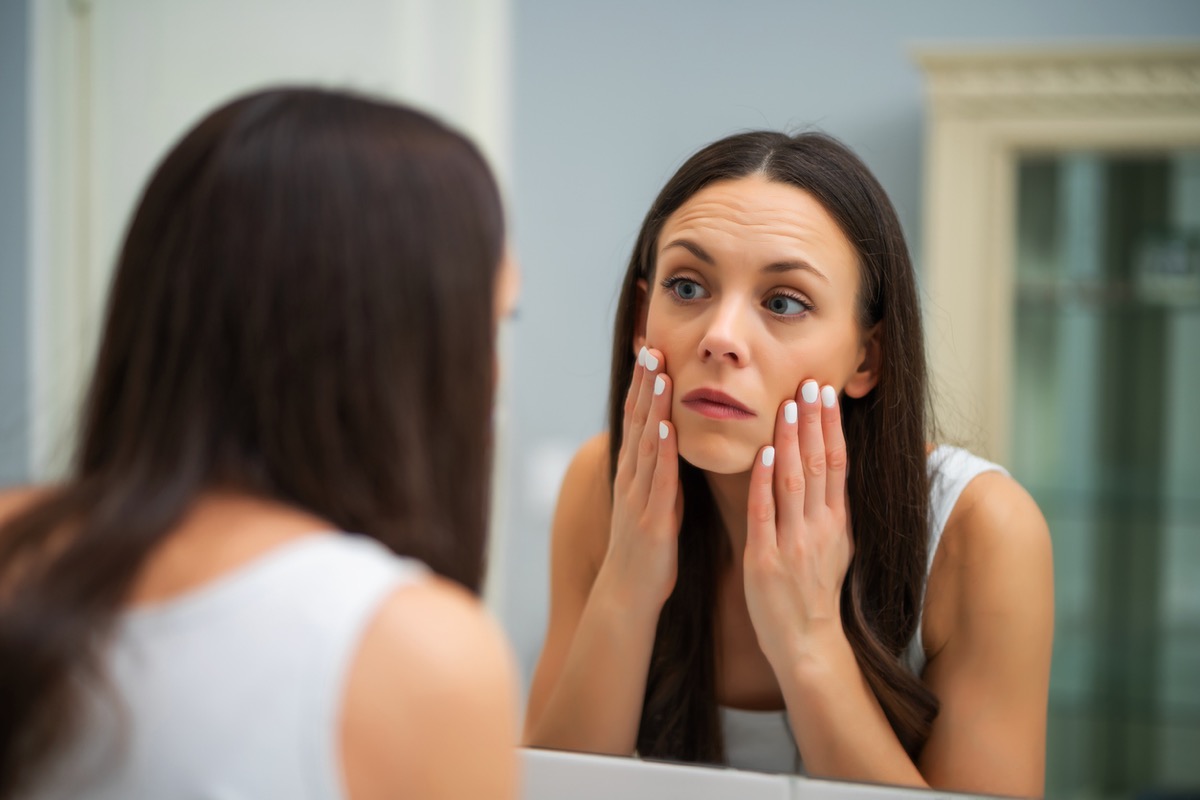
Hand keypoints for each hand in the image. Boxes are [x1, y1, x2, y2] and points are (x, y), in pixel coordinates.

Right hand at [598, 346, 682, 611]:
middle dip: (644, 383)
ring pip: (645, 442)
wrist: (628, 593)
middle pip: (637, 421)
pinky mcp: (651, 517)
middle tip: (650, 345)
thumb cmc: (647, 548)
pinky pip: (656, 479)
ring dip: (652, 406)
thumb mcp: (654, 499)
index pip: (639, 419)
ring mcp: (638, 496)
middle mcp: (632, 477)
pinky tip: (665, 427)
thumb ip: (661, 470)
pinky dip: (659, 451)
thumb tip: (672, 440)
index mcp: (635, 472)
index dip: (644, 384)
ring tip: (659, 372)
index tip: (652, 350)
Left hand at [743, 379, 853, 670]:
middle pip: (817, 465)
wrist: (807, 642)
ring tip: (787, 406)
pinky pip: (764, 512)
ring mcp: (793, 542)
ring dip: (789, 441)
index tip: (825, 394)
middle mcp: (819, 528)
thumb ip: (832, 509)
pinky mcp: (765, 559)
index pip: (836, 464)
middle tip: (809, 384)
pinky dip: (763, 481)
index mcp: (837, 523)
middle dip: (813, 422)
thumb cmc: (816, 593)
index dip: (831, 427)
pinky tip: (761, 452)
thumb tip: (835, 471)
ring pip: (792, 481)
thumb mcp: (837, 547)